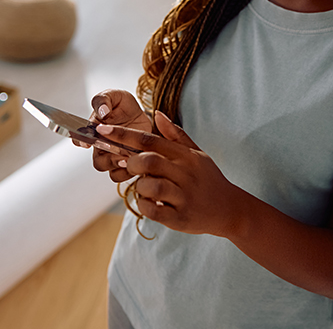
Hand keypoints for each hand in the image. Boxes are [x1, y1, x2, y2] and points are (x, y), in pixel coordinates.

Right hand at [81, 89, 153, 181]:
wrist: (140, 113)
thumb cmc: (122, 105)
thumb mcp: (113, 95)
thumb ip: (104, 100)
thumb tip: (103, 111)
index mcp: (94, 131)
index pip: (79, 141)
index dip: (81, 143)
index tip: (87, 143)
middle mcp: (103, 147)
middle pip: (99, 162)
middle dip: (108, 160)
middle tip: (118, 153)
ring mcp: (116, 156)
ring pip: (112, 172)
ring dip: (121, 167)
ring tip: (129, 158)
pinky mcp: (130, 162)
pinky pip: (126, 174)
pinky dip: (132, 172)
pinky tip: (139, 161)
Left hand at [98, 111, 244, 236]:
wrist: (229, 209)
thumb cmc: (208, 179)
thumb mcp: (197, 154)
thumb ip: (175, 135)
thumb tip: (157, 114)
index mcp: (186, 156)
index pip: (151, 139)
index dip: (124, 134)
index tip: (103, 130)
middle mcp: (185, 174)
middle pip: (150, 161)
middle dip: (133, 162)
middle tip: (130, 166)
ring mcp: (183, 197)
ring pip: (151, 186)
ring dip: (140, 186)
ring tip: (145, 187)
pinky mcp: (180, 218)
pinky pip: (153, 211)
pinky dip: (145, 206)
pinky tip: (149, 203)